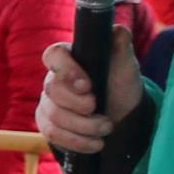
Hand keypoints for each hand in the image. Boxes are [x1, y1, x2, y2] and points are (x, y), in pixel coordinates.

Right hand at [36, 29, 141, 155]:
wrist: (122, 116)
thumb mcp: (126, 66)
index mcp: (70, 58)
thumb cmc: (120, 85)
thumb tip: (118, 30)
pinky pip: (51, 134)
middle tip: (100, 109)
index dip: (66, 70)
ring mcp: (49, 103)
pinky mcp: (48, 124)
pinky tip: (95, 143)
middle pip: (52, 90)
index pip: (53, 55)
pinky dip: (76, 141)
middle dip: (79, 105)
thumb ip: (121, 45)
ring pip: (53, 115)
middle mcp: (54, 79)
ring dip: (83, 126)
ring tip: (106, 128)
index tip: (87, 85)